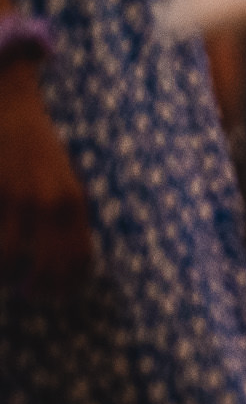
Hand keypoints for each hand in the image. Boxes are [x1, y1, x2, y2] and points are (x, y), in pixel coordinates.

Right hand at [0, 62, 93, 296]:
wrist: (11, 106)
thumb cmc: (34, 150)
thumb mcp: (60, 181)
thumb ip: (64, 216)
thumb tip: (65, 262)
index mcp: (75, 201)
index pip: (80, 257)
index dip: (67, 285)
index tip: (54, 297)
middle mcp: (53, 201)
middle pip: (49, 265)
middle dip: (36, 288)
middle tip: (24, 294)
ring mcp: (22, 196)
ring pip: (10, 257)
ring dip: (4, 272)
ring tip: (6, 274)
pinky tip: (0, 258)